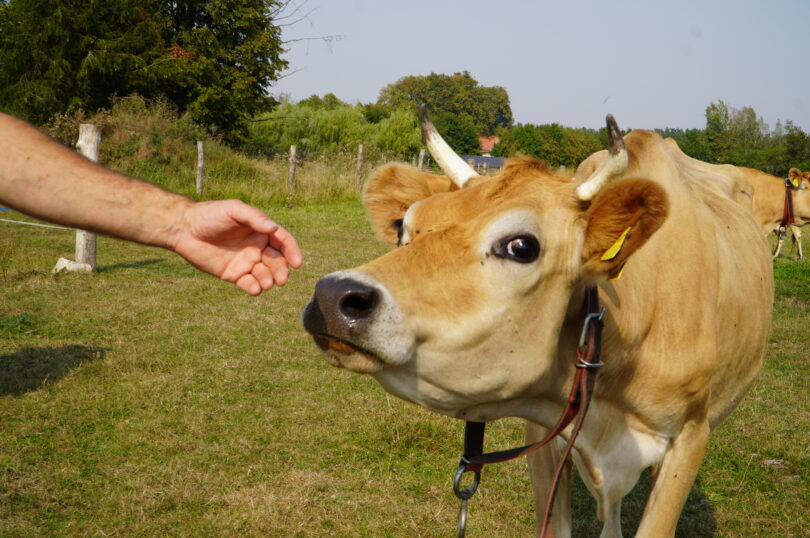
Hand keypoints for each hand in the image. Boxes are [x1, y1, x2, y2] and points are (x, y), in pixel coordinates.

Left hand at [173, 200, 302, 294]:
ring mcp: (246, 262)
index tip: (297, 263)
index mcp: (261, 231)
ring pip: (265, 275)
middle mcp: (257, 247)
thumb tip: (274, 228)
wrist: (184, 229)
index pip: (283, 242)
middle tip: (281, 279)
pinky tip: (254, 288)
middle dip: (282, 271)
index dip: (292, 252)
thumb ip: (254, 218)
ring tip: (266, 283)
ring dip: (269, 280)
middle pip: (277, 261)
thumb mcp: (234, 210)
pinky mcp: (234, 275)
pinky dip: (254, 288)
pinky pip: (249, 284)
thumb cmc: (209, 214)